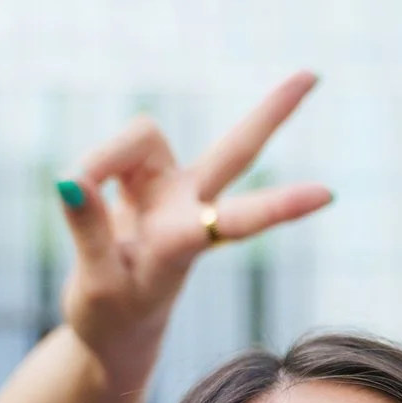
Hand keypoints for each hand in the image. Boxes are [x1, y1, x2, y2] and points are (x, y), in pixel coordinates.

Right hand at [55, 71, 331, 393]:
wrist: (116, 326)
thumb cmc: (112, 316)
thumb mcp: (95, 285)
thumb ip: (89, 231)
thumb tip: (73, 182)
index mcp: (186, 244)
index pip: (237, 220)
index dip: (279, 206)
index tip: (328, 194)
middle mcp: (188, 209)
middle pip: (236, 150)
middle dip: (272, 114)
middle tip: (313, 75)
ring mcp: (170, 190)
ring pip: (143, 135)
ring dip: (103, 159)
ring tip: (74, 196)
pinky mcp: (147, 180)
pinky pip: (115, 152)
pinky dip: (92, 167)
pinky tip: (78, 194)